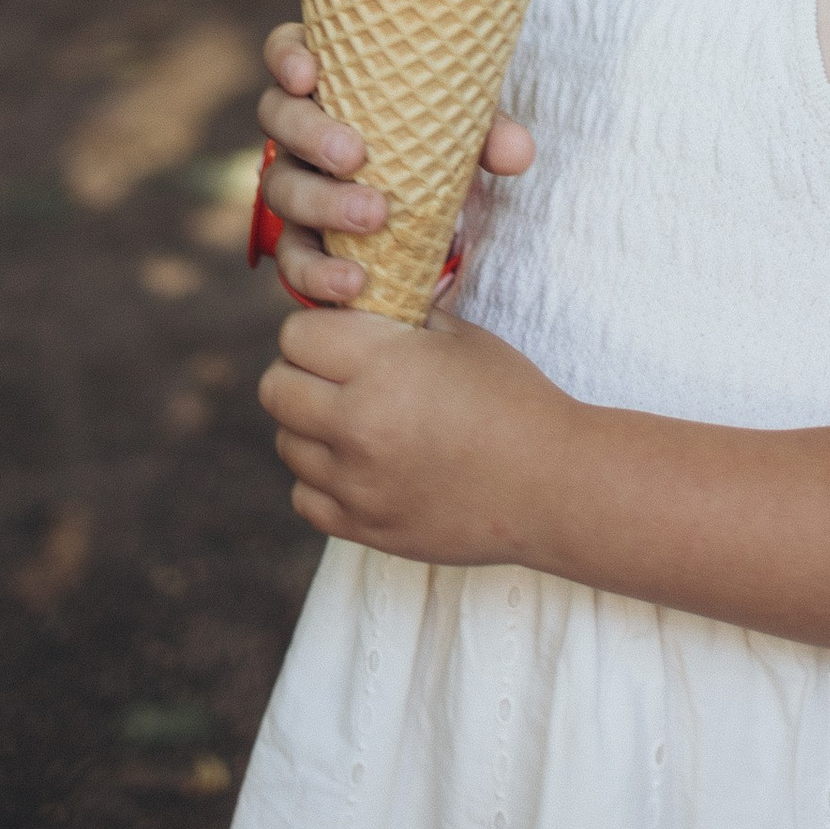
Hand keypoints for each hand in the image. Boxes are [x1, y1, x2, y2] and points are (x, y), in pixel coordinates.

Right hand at [255, 24, 534, 306]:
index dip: (288, 57)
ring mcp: (294, 185)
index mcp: (329, 82)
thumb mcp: (461, 129)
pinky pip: (293, 259)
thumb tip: (517, 152)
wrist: (427, 211)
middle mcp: (299, 130)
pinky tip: (353, 283)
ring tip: (373, 218)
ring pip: (281, 188)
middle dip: (311, 134)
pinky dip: (319, 273)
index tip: (309, 75)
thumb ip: (489, 132)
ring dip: (323, 204)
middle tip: (354, 156)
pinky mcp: (302, 242)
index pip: (286, 51)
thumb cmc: (433, 142)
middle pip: (277, 117)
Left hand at [261, 307, 571, 565]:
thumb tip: (357, 300)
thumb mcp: (461, 337)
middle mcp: (357, 426)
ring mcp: (355, 484)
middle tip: (337, 375)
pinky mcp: (363, 528)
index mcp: (382, 367)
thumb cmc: (515, 399)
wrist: (554, 485)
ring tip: (354, 421)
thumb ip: (401, 318)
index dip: (317, 328)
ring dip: (310, 427)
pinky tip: (360, 466)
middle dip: (301, 373)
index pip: (296, 334)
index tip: (341, 335)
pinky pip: (304, 497)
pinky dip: (322, 480)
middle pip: (276, 388)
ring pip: (286, 443)